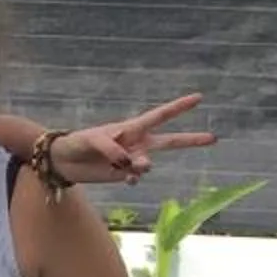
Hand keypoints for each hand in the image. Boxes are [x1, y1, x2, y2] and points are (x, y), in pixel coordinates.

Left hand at [51, 95, 215, 184]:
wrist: (62, 161)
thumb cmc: (77, 143)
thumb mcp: (92, 140)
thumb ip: (112, 148)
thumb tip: (130, 163)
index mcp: (131, 128)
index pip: (160, 116)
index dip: (179, 107)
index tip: (198, 97)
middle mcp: (136, 143)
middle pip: (169, 141)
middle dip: (190, 140)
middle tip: (214, 137)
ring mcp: (131, 159)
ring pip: (148, 163)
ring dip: (141, 165)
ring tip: (128, 165)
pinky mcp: (123, 174)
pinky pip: (136, 178)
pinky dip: (132, 178)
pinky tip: (125, 178)